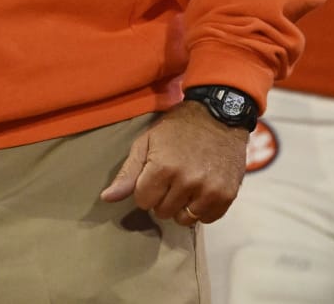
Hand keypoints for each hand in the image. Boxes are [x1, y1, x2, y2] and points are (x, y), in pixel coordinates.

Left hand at [99, 102, 247, 224]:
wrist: (220, 115)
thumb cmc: (179, 127)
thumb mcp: (148, 141)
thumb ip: (128, 172)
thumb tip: (107, 198)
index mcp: (163, 167)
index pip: (143, 201)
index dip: (146, 188)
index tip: (156, 174)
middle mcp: (187, 182)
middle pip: (162, 212)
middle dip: (163, 197)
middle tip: (173, 177)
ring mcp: (209, 190)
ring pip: (183, 219)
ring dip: (181, 206)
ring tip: (187, 184)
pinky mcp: (227, 196)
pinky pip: (206, 219)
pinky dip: (201, 209)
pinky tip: (202, 190)